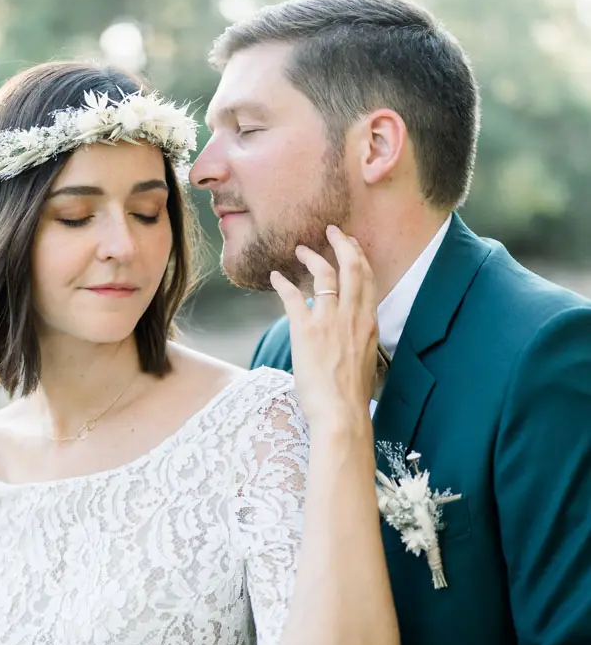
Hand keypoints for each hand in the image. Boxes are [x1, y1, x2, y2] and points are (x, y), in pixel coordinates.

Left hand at [271, 225, 377, 429]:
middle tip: (331, 231)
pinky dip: (283, 283)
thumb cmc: (351, 396)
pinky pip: (292, 297)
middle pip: (352, 267)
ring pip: (324, 275)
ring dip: (312, 257)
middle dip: (342, 243)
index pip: (368, 279)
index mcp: (369, 324)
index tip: (352, 246)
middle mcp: (353, 316)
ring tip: (301, 249)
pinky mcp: (306, 331)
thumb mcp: (364, 361)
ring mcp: (330, 321)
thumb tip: (350, 338)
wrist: (342, 414)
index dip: (359, 257)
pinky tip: (275, 276)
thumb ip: (359, 341)